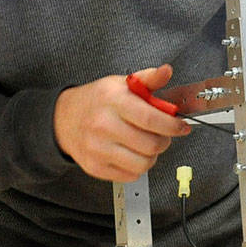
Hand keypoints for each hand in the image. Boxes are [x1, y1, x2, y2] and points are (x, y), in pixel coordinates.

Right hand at [53, 64, 190, 181]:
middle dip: (165, 141)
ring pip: (143, 163)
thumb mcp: (121, 83)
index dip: (172, 125)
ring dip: (153, 156)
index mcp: (113, 101)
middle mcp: (103, 126)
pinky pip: (130, 175)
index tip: (181, 127)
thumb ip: (148, 78)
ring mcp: (98, 149)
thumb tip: (167, 71)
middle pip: (150, 144)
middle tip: (163, 135)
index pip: (150, 118)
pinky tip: (133, 153)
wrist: (64, 118)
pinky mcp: (95, 167)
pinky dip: (138, 166)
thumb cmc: (97, 100)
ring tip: (147, 144)